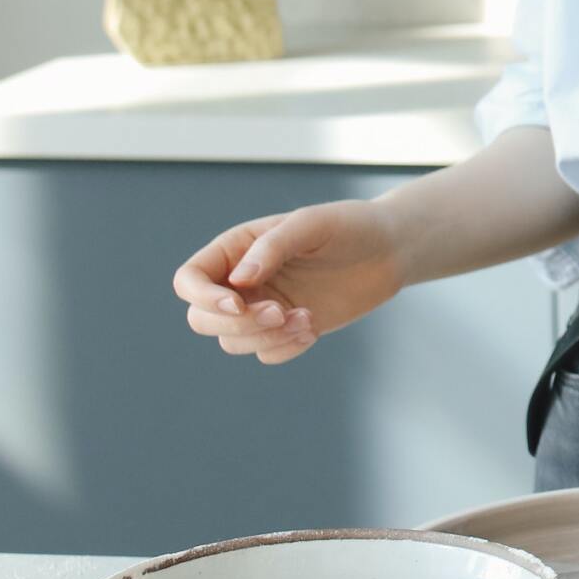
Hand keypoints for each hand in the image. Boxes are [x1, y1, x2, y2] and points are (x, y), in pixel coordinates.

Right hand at [172, 202, 408, 367]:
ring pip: (232, 341)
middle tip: (280, 312)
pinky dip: (284, 349)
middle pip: (201, 319)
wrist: (388, 250)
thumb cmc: (349, 226)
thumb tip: (240, 280)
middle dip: (237, 324)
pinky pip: (265, 354)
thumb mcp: (312, 224)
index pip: (190, 280)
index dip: (202, 297)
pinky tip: (312, 328)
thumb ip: (273, 246)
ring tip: (306, 319)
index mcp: (236, 249)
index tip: (237, 302)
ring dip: (265, 338)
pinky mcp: (286, 329)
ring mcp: (262, 308)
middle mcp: (242, 281)